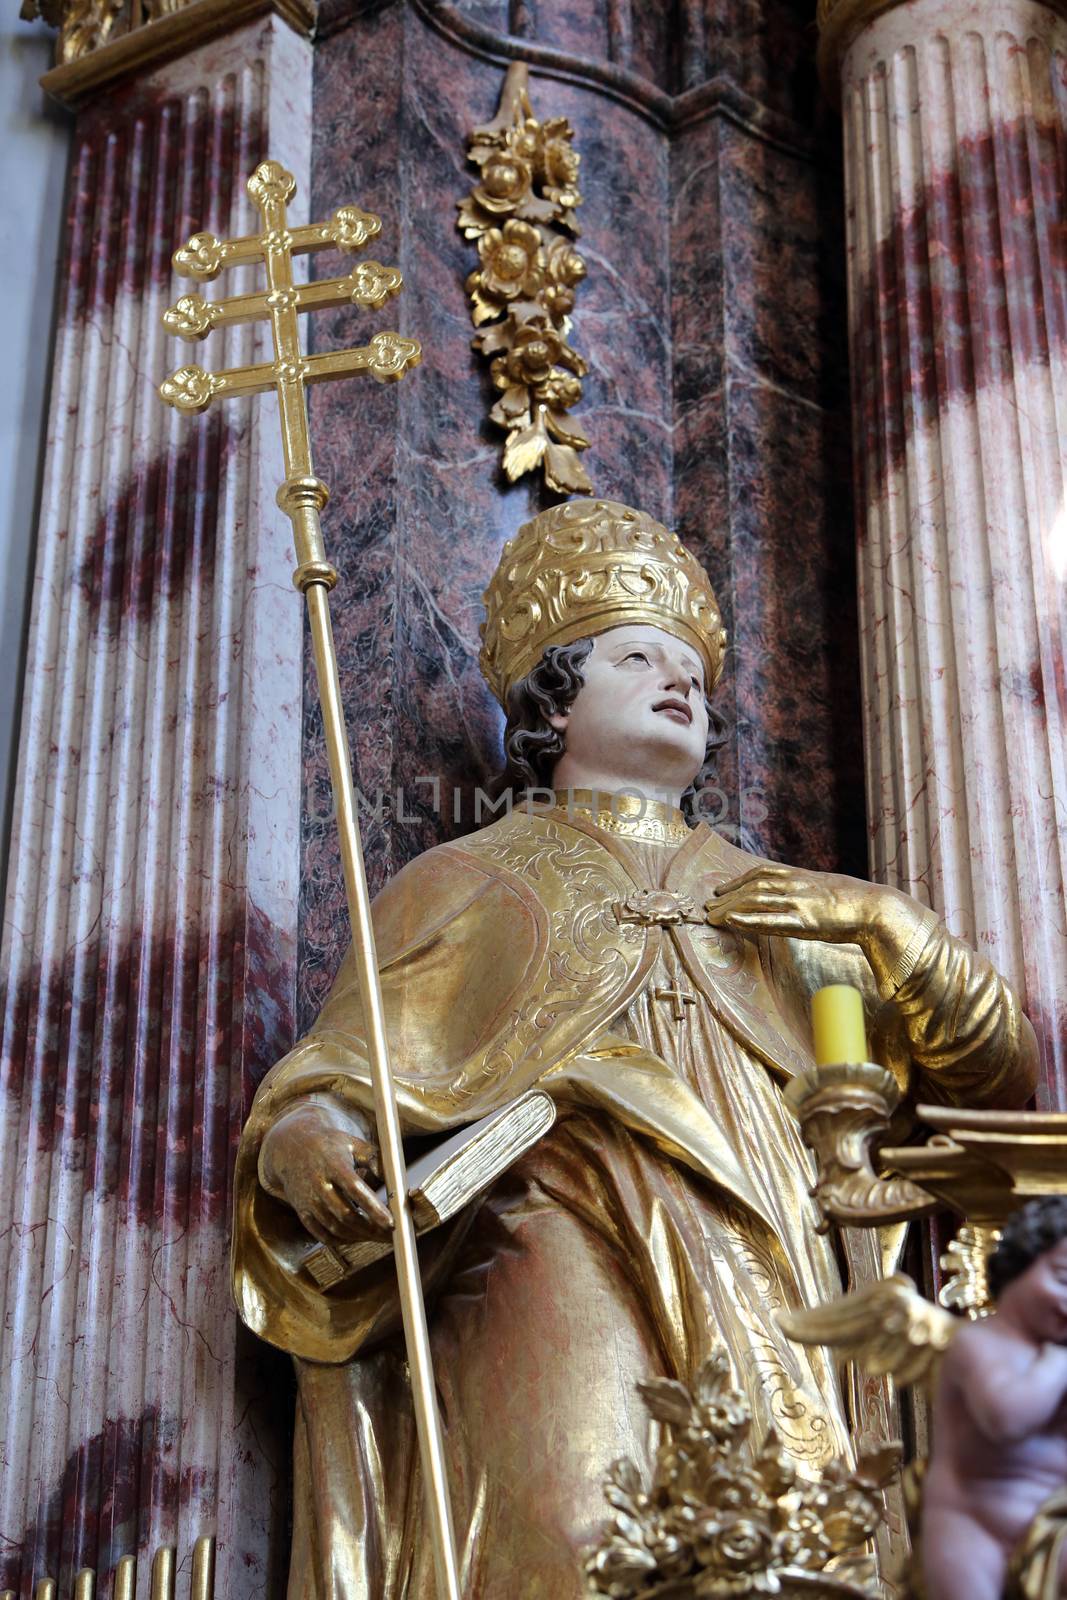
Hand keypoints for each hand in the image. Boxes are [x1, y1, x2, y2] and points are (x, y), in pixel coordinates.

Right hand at [259, 1102, 392, 1246]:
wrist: (292, 1147)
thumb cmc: (331, 1145)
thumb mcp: (353, 1144)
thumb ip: (375, 1159)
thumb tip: (394, 1179)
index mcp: (333, 1164)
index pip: (355, 1189)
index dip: (373, 1207)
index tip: (391, 1222)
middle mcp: (318, 1184)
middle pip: (345, 1214)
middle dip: (370, 1229)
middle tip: (390, 1235)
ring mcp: (308, 1200)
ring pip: (335, 1227)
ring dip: (358, 1237)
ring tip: (378, 1237)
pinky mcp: (302, 1212)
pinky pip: (322, 1234)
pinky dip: (341, 1241)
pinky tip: (357, 1238)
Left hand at [705, 864, 891, 947]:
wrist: (877, 909)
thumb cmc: (857, 901)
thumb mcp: (829, 888)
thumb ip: (810, 888)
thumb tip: (799, 893)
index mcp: (802, 876)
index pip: (762, 873)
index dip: (738, 880)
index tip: (722, 888)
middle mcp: (796, 886)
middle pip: (752, 887)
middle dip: (728, 896)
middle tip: (709, 905)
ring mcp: (799, 903)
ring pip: (755, 901)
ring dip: (729, 908)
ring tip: (712, 915)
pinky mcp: (804, 923)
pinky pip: (770, 921)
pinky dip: (747, 920)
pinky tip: (731, 922)